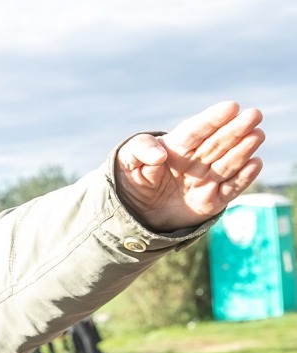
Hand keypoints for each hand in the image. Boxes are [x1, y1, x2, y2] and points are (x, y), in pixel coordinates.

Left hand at [114, 101, 263, 231]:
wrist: (137, 213)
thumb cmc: (134, 179)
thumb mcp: (127, 161)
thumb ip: (141, 151)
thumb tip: (160, 156)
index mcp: (177, 146)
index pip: (196, 130)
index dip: (213, 119)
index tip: (231, 107)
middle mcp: (196, 160)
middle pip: (218, 142)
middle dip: (236, 129)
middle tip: (254, 115)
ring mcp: (206, 179)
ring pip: (228, 163)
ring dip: (243, 149)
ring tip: (256, 135)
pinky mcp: (213, 200)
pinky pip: (230, 189)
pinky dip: (243, 178)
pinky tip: (255, 163)